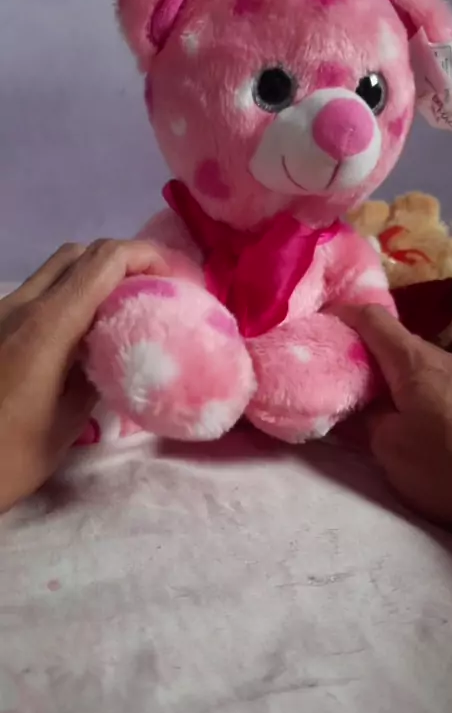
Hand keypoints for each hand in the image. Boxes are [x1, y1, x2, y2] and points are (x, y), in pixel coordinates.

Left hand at [0, 240, 164, 512]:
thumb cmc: (6, 458)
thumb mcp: (66, 424)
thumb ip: (96, 377)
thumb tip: (117, 353)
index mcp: (46, 327)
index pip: (102, 262)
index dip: (144, 256)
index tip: (173, 279)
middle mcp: (19, 307)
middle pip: (79, 254)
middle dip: (121, 261)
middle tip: (151, 289)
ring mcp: (0, 313)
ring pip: (54, 272)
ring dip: (93, 277)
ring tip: (122, 310)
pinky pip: (37, 295)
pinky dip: (69, 296)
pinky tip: (83, 333)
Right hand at [343, 305, 451, 539]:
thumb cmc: (447, 467)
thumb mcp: (390, 449)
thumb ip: (365, 420)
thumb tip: (353, 406)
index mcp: (415, 363)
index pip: (374, 319)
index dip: (344, 315)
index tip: (323, 326)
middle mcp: (447, 358)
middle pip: (399, 344)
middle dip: (369, 357)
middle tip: (344, 381)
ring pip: (424, 367)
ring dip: (399, 381)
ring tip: (382, 408)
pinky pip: (445, 385)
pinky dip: (424, 396)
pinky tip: (423, 424)